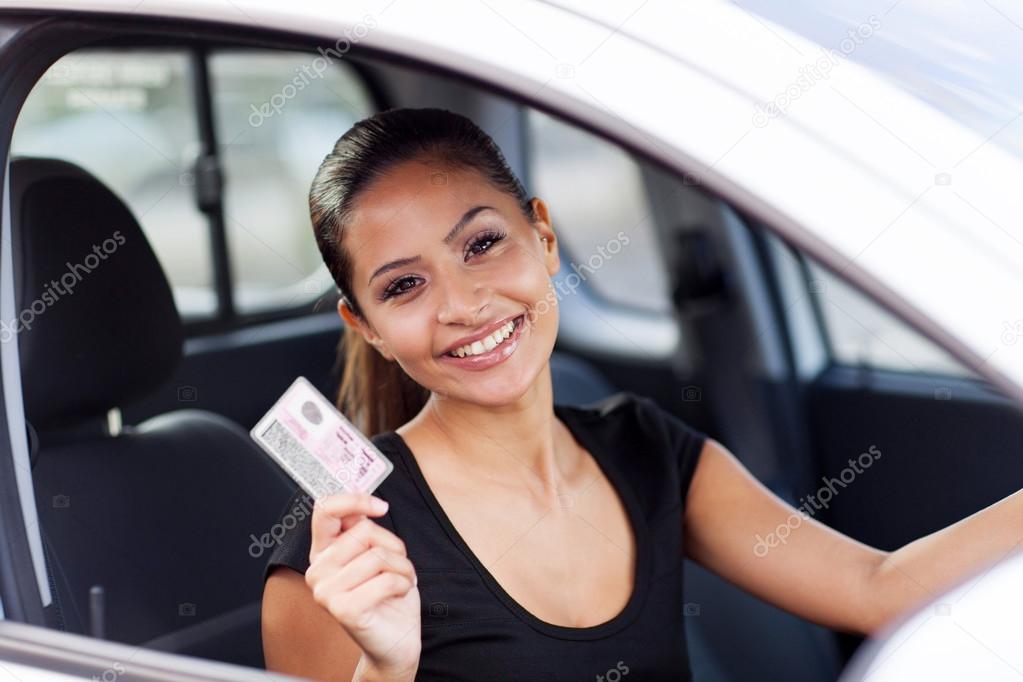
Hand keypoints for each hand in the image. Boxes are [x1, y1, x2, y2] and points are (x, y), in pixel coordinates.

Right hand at [305, 493, 420, 673]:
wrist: (394, 639)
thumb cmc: (387, 595)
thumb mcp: (376, 553)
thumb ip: (362, 527)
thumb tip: (359, 493)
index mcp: (323, 551)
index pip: (324, 510)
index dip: (354, 500)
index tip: (381, 506)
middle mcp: (317, 570)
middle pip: (364, 532)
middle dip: (394, 546)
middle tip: (397, 565)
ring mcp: (326, 591)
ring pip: (378, 556)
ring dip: (403, 568)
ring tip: (400, 582)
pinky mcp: (342, 609)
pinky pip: (386, 580)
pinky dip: (403, 584)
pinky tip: (398, 594)